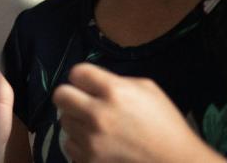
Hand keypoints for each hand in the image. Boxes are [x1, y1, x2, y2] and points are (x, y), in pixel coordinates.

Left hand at [52, 63, 220, 162]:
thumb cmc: (166, 125)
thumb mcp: (148, 90)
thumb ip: (116, 81)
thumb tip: (93, 83)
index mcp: (114, 91)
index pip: (77, 72)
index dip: (82, 78)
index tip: (88, 85)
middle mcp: (98, 114)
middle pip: (60, 95)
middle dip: (70, 96)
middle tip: (82, 103)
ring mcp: (92, 140)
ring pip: (64, 121)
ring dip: (77, 121)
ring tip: (96, 126)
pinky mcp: (90, 161)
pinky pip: (69, 145)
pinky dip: (80, 143)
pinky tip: (97, 143)